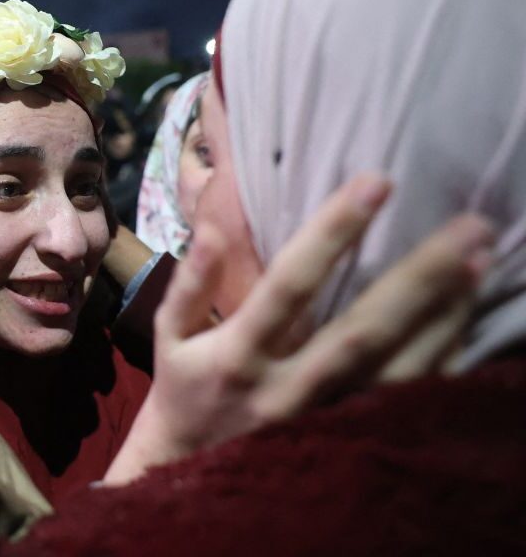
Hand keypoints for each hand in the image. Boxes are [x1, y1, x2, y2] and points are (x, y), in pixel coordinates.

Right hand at [104, 174, 492, 484]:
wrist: (189, 469)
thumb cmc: (185, 388)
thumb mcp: (170, 336)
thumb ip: (189, 284)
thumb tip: (211, 230)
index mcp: (237, 353)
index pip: (290, 285)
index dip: (333, 233)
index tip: (376, 183)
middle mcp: (285, 388)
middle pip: (362, 331)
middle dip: (419, 278)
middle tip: (471, 228)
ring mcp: (320, 419)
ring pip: (395, 371)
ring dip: (443, 318)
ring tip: (481, 264)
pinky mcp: (344, 438)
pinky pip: (404, 402)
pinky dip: (441, 360)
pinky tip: (467, 319)